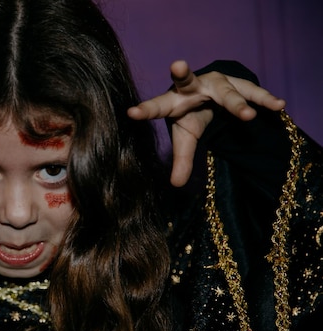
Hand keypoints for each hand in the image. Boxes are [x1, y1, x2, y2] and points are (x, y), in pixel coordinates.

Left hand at [127, 60, 284, 186]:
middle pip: (187, 81)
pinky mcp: (239, 83)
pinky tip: (279, 106)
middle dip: (183, 74)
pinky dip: (265, 100)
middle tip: (177, 65)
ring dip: (237, 104)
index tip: (131, 112)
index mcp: (174, 100)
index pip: (156, 106)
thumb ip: (181, 159)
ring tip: (248, 117)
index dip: (145, 110)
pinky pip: (253, 92)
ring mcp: (218, 82)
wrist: (214, 92)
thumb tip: (175, 185)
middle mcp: (193, 85)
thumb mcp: (186, 137)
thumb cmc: (192, 116)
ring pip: (227, 91)